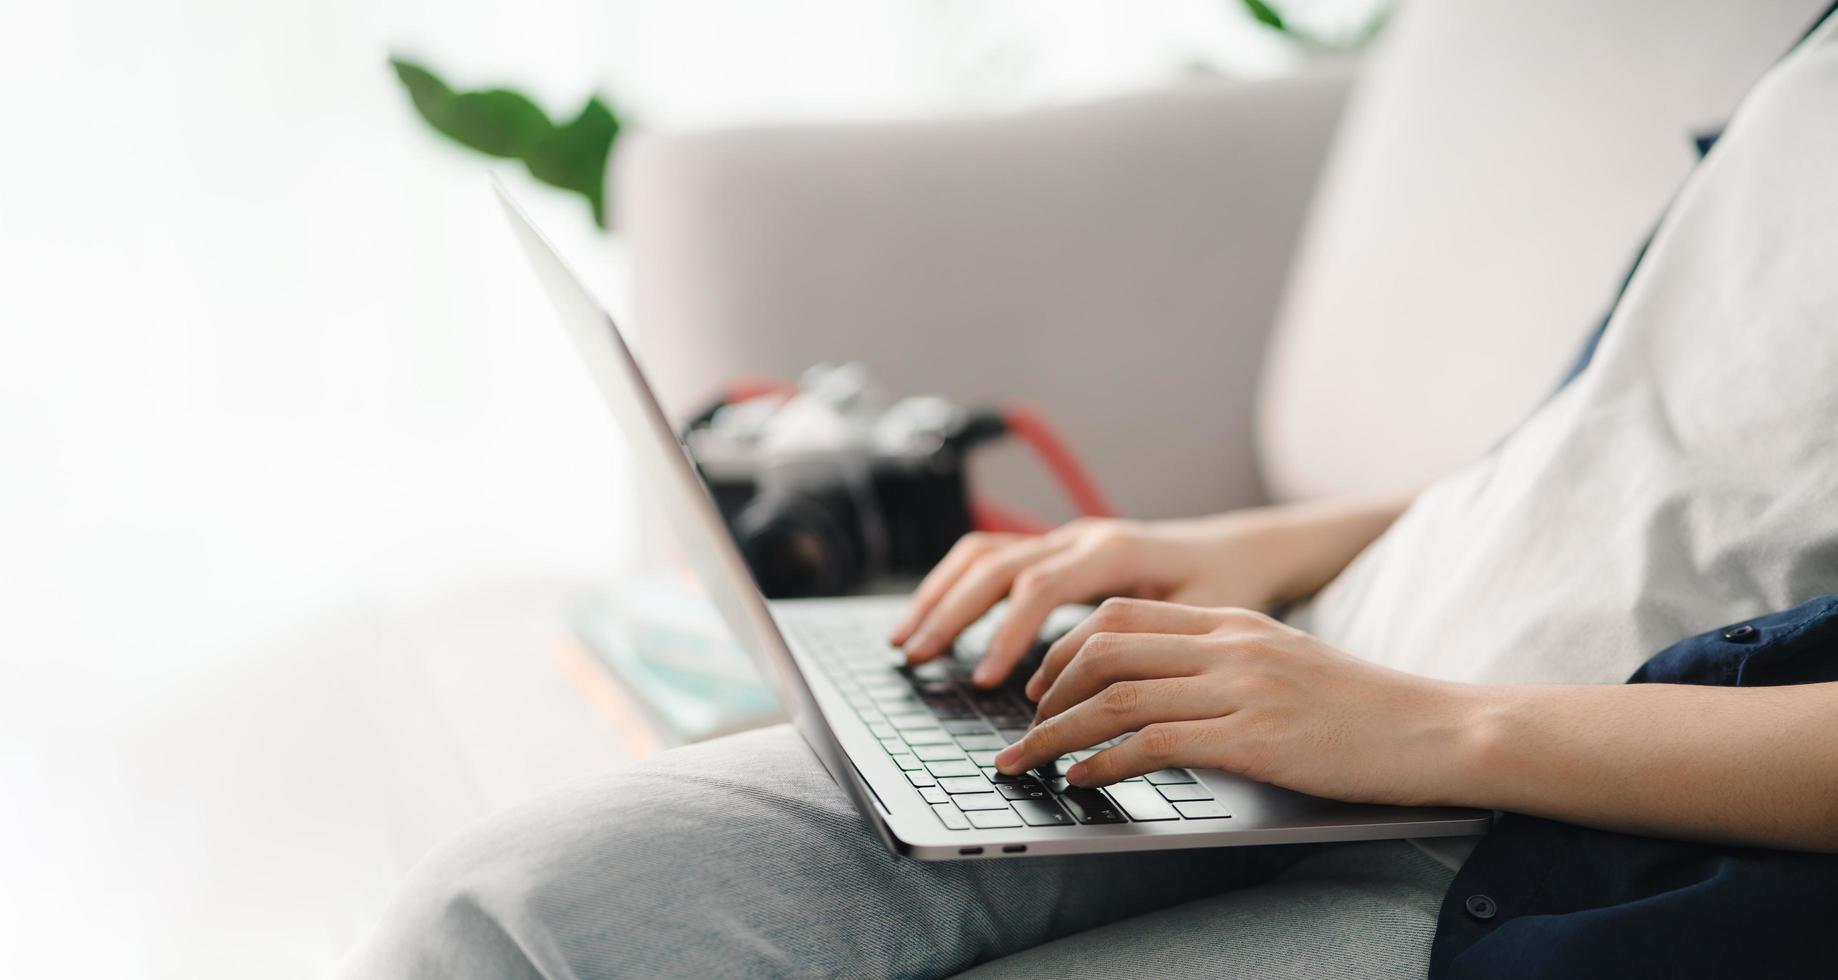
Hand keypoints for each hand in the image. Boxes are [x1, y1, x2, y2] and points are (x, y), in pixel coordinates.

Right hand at [889, 515, 1302, 686]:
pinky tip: (934, 618)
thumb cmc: (1227, 589)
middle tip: (917, 658)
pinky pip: (991, 557)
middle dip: (951, 613)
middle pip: (997, 565)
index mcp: (1115, 550)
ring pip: (983, 554)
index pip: (1042, 586)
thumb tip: (1102, 694)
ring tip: (906, 640)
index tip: (988, 681)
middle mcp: (1081, 536)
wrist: (1240, 551)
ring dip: (939, 595)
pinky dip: (955, 587)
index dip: (1008, 633)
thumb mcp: (1204, 619)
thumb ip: (1152, 646)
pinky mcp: (1054, 549)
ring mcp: (1063, 538)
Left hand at [991, 598, 1479, 806]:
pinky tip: (1084, 779)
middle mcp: (1231, 644)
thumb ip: (1224, 661)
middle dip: (1046, 689)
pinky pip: (1156, 743)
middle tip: (1023, 726)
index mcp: (1234, 621)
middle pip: (1104, 647)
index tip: (1039, 686)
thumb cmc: (1364, 709)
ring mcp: (1242, 688)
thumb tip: (1158, 685)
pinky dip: (1106, 762)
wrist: (1437, 728)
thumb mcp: (1285, 662)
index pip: (1120, 614)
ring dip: (1058, 732)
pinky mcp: (1255, 737)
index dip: (1064, 649)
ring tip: (1029, 760)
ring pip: (1118, 696)